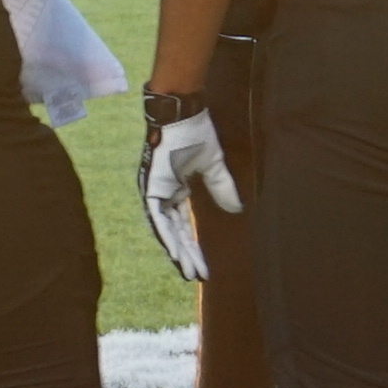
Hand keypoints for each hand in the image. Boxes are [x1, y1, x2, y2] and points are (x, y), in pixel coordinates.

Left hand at [136, 98, 236, 284]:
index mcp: (174, 189)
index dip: (192, 244)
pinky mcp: (151, 187)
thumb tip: (236, 209)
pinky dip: (166, 236)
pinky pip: (158, 218)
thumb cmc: (194, 132)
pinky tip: (175, 253)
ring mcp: (154, 192)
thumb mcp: (213, 164)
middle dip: (187, 254)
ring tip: (188, 271)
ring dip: (177, 251)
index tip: (202, 265)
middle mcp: (161, 194)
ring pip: (165, 229)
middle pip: (175, 231)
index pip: (183, 224)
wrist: (181, 112)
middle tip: (197, 275)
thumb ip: (221, 187)